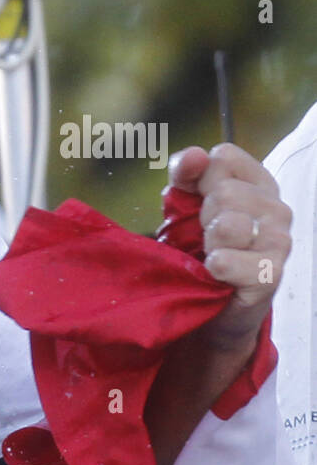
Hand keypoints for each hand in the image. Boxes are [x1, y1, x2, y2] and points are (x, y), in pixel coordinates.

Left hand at [167, 143, 290, 348]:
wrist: (212, 309)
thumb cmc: (201, 252)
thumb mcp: (185, 207)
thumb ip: (186, 175)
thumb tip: (194, 155)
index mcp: (257, 184)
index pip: (224, 157)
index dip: (198, 179)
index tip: (197, 202)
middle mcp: (275, 208)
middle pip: (223, 192)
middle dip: (202, 218)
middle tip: (206, 239)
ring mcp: (278, 241)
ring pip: (229, 224)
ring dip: (208, 244)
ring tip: (213, 255)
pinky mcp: (270, 274)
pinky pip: (228, 261)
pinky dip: (214, 269)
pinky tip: (217, 274)